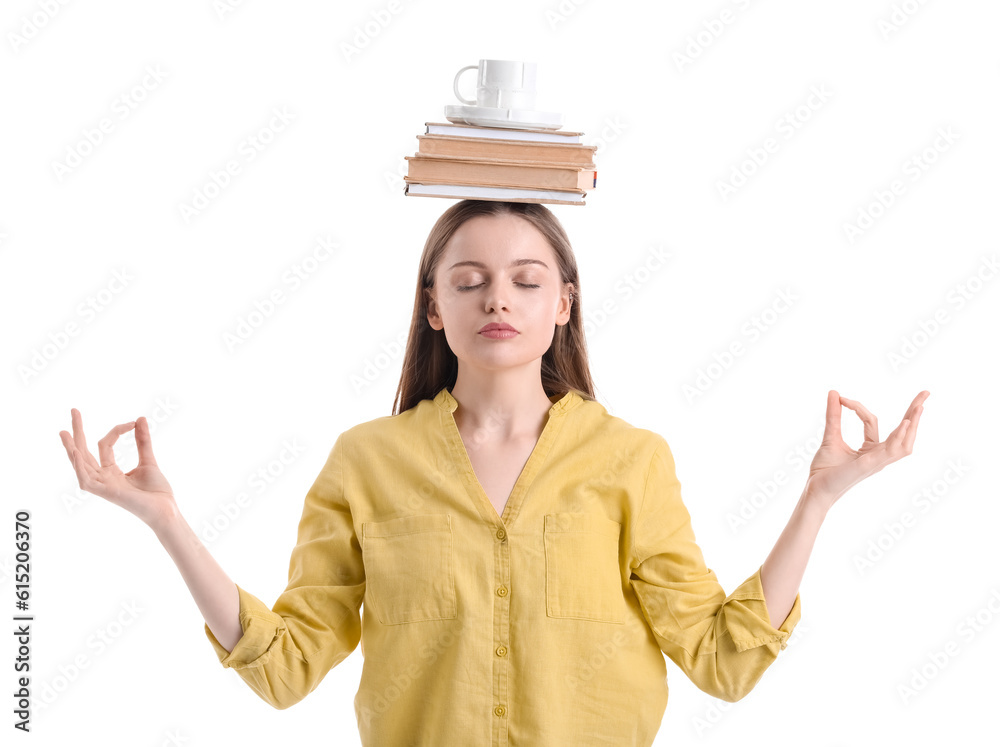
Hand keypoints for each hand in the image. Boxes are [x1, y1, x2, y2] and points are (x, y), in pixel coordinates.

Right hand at [59, 409, 177, 530]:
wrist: (166, 509)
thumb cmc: (157, 491)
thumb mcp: (148, 460)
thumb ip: (142, 441)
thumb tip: (140, 418)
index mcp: (111, 472)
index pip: (105, 446)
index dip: (117, 431)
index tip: (132, 422)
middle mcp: (103, 478)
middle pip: (84, 453)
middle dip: (78, 432)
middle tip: (74, 410)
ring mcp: (103, 486)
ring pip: (81, 465)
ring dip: (71, 449)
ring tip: (64, 432)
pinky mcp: (106, 493)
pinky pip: (87, 480)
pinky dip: (80, 466)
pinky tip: (76, 452)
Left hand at [805, 389, 928, 509]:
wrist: (815, 488)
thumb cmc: (824, 469)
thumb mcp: (830, 436)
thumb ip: (834, 416)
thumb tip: (834, 393)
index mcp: (871, 449)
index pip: (873, 421)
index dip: (858, 407)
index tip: (842, 398)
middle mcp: (878, 456)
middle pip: (903, 431)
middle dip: (914, 412)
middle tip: (926, 392)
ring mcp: (877, 461)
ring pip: (903, 443)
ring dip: (913, 424)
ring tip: (920, 406)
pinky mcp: (870, 465)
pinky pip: (890, 450)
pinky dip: (899, 436)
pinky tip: (906, 423)